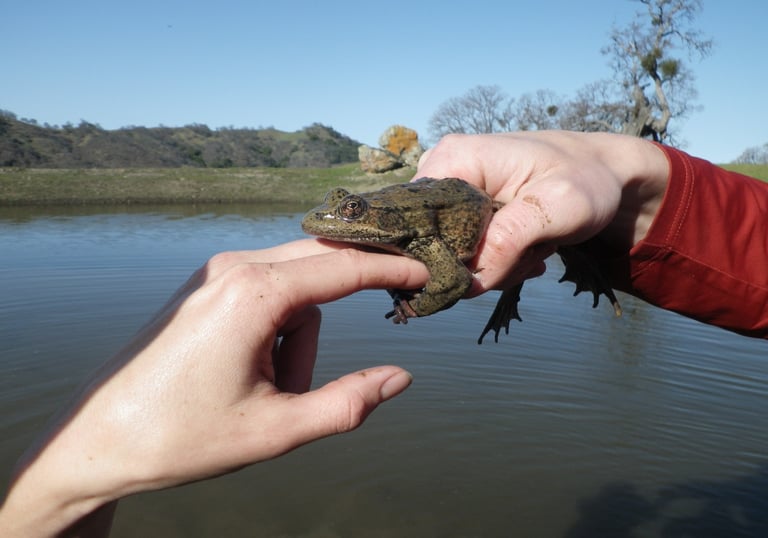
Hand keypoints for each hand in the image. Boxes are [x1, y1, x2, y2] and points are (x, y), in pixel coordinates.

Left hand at [0, 240, 428, 536]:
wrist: (99, 438)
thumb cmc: (183, 437)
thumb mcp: (277, 430)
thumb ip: (347, 404)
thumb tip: (401, 378)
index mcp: (253, 295)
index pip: (344, 268)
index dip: (392, 269)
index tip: (427, 271)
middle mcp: (233, 269)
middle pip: (322, 262)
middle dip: (357, 287)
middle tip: (397, 298)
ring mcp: (215, 273)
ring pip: (294, 283)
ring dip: (304, 331)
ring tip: (275, 387)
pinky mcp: (205, 286)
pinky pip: (266, 289)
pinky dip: (281, 324)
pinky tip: (258, 367)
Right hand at [415, 131, 668, 293]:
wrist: (601, 173)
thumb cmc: (584, 178)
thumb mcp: (557, 206)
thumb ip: (509, 242)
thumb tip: (468, 284)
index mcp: (453, 160)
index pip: (421, 224)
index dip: (450, 256)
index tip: (501, 261)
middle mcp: (440, 174)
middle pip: (435, 245)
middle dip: (482, 264)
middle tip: (530, 252)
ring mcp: (448, 195)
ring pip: (451, 256)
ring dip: (496, 266)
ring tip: (534, 246)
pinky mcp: (459, 212)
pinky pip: (463, 255)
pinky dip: (496, 263)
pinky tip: (526, 249)